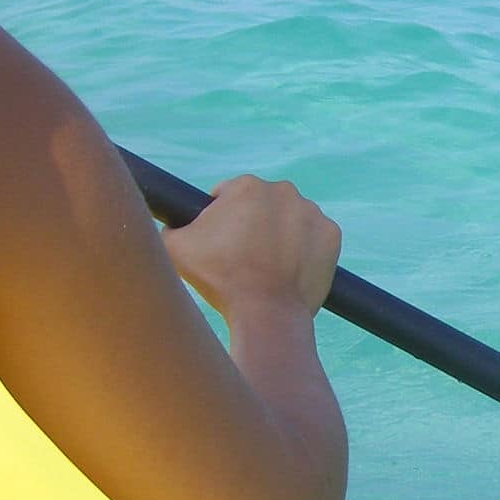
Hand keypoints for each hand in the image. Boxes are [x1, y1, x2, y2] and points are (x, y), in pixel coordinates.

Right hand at [161, 175, 341, 316]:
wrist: (266, 312)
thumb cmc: (219, 279)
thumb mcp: (174, 248)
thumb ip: (167, 226)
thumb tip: (169, 222)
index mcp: (246, 186)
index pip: (227, 195)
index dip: (219, 219)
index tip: (220, 243)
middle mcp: (283, 191)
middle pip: (261, 206)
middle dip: (251, 225)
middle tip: (242, 257)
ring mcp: (312, 212)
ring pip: (289, 220)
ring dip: (279, 235)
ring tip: (267, 266)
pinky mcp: (332, 235)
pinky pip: (313, 239)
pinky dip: (304, 250)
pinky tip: (289, 269)